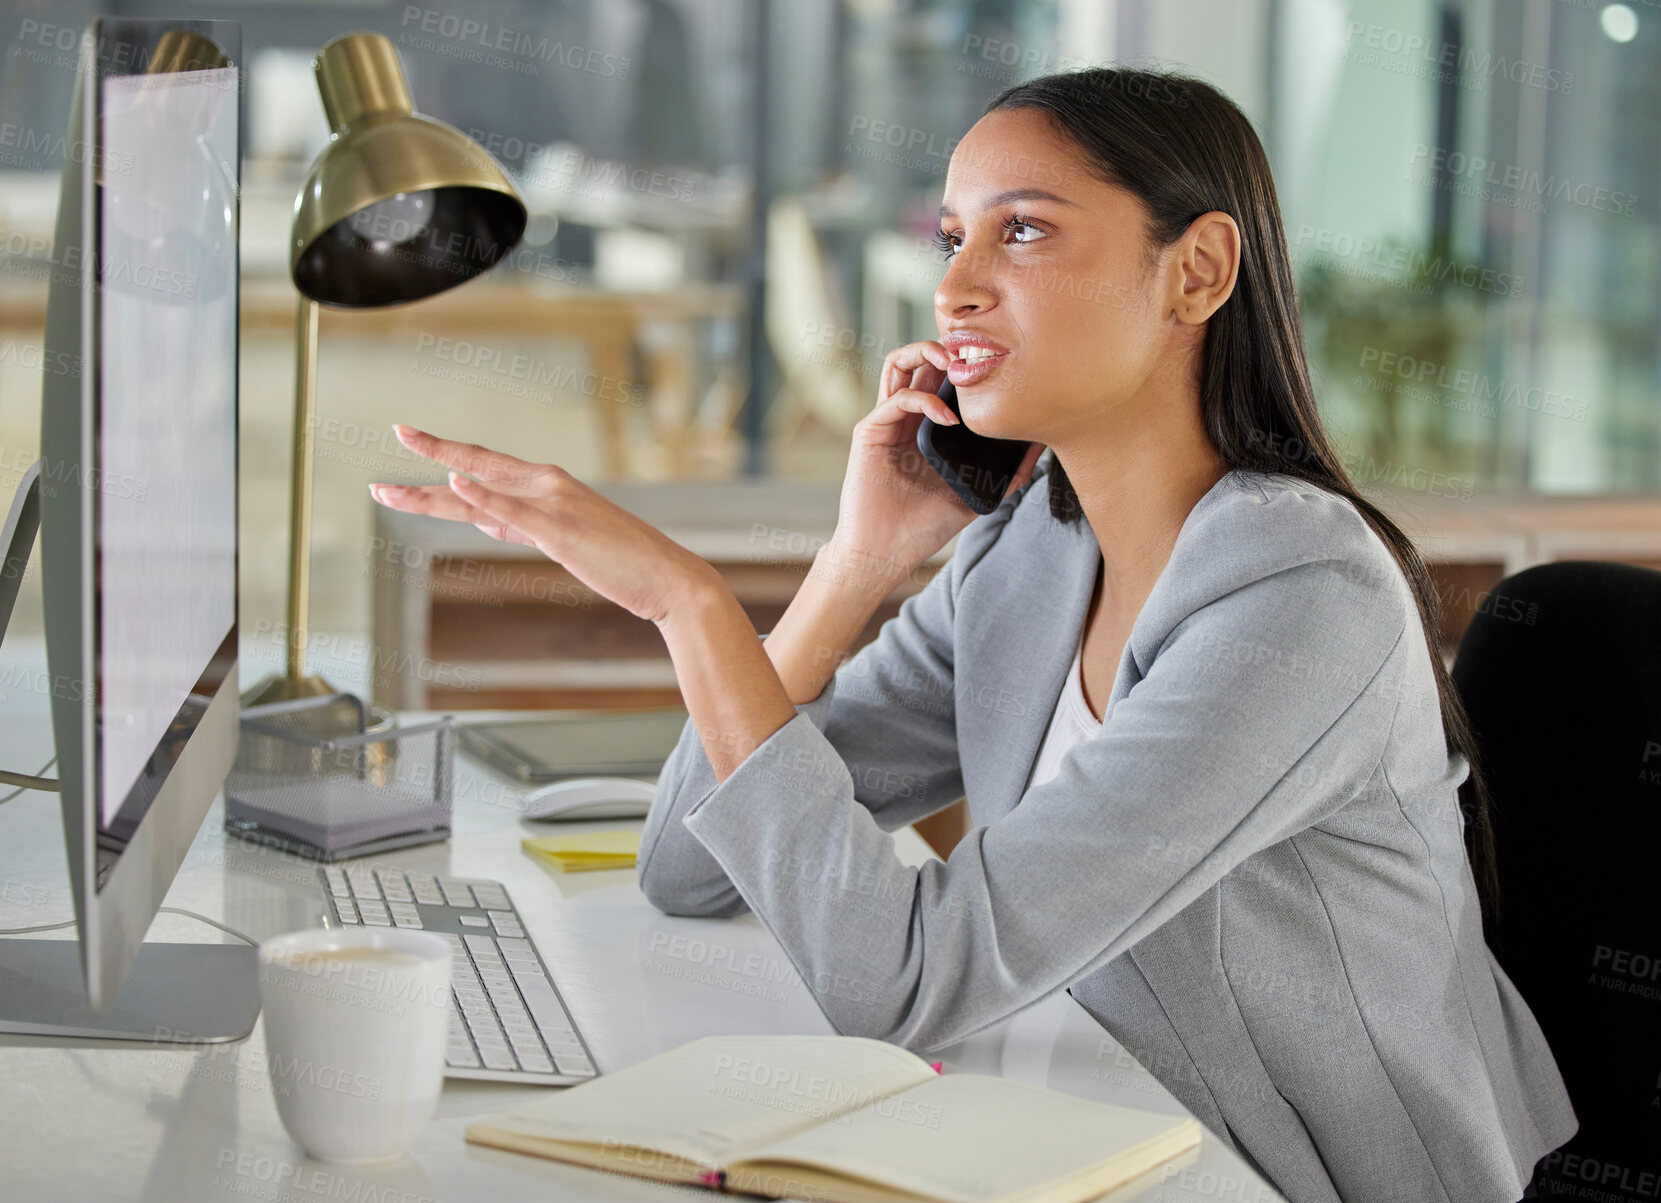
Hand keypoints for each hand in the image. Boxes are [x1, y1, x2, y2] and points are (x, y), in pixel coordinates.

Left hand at [369, 425, 716, 625]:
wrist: (669, 579)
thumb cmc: (622, 563)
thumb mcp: (562, 540)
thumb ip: (523, 525)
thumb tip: (486, 520)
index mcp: (549, 485)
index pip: (485, 467)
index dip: (445, 456)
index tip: (411, 443)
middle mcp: (548, 485)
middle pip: (474, 471)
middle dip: (428, 461)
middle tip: (392, 445)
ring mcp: (553, 506)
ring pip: (479, 492)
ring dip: (431, 487)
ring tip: (386, 489)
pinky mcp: (559, 531)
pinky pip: (512, 511)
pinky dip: (482, 494)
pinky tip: (453, 481)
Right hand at [836, 340, 1044, 581]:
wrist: (883, 555)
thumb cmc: (921, 527)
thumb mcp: (975, 495)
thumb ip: (1006, 474)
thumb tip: (1041, 449)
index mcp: (925, 426)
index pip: (940, 375)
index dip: (964, 361)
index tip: (997, 364)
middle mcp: (904, 417)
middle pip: (919, 358)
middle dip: (947, 345)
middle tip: (975, 354)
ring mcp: (885, 422)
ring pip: (898, 363)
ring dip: (926, 353)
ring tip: (955, 364)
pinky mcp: (870, 433)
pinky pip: (897, 399)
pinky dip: (925, 400)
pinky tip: (949, 419)